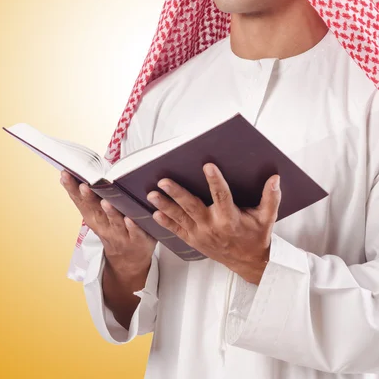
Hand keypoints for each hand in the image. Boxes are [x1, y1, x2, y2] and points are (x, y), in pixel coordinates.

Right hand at [60, 171, 155, 275]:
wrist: (128, 258)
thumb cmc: (111, 228)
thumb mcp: (95, 215)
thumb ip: (84, 197)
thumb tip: (65, 176)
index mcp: (93, 217)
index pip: (80, 201)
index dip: (72, 189)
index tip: (65, 175)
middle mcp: (104, 225)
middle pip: (95, 210)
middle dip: (88, 197)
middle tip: (84, 186)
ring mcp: (120, 233)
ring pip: (114, 221)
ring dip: (110, 212)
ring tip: (106, 202)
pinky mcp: (137, 239)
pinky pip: (134, 233)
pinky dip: (132, 226)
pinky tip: (129, 219)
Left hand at [147, 164, 280, 283]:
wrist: (248, 263)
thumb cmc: (257, 237)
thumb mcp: (267, 218)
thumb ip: (271, 197)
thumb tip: (275, 178)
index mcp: (230, 219)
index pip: (222, 196)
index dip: (215, 180)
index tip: (207, 166)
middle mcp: (212, 226)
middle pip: (192, 207)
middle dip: (177, 193)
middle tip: (164, 181)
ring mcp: (201, 234)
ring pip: (180, 218)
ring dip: (165, 205)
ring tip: (152, 194)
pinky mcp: (194, 240)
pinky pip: (177, 230)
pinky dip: (165, 222)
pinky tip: (154, 213)